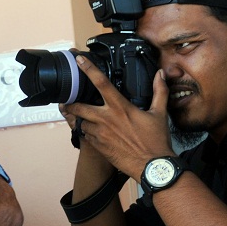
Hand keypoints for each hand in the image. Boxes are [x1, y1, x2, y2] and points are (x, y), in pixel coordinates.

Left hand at [62, 55, 174, 177]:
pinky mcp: (97, 145)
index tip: (78, 59)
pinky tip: (88, 129)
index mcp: (120, 107)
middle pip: (78, 106)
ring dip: (77, 118)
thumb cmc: (156, 140)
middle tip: (65, 98)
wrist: (151, 166)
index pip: (101, 83)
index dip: (88, 69)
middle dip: (70, 102)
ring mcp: (99, 133)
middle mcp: (106, 119)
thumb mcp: (159, 113)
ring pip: (79, 121)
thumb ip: (159, 91)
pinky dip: (84, 130)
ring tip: (76, 114)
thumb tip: (160, 74)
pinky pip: (84, 135)